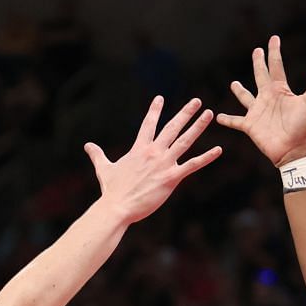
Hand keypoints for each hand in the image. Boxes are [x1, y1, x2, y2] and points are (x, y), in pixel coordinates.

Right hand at [87, 96, 221, 223]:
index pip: (148, 124)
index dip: (155, 110)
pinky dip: (206, 157)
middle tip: (197, 101)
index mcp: (139, 149)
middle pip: (172, 127)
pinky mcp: (171, 178)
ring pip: (185, 141)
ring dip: (198, 126)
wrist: (117, 207)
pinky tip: (218, 150)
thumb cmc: (111, 190)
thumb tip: (87, 145)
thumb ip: (97, 155)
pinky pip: (192, 165)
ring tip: (209, 114)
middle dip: (185, 113)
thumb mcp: (104, 169)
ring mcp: (164, 164)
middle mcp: (153, 152)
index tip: (161, 98)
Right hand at [217, 35, 305, 167]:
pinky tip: (218, 117)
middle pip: (261, 76)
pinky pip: (235, 121)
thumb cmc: (305, 126)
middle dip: (258, 63)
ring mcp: (258, 112)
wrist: (295, 149)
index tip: (274, 38)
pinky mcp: (250, 125)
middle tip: (256, 51)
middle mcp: (268, 98)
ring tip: (233, 83)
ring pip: (245, 97)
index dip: (274, 52)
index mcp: (281, 90)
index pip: (276, 66)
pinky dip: (227, 120)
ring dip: (239, 91)